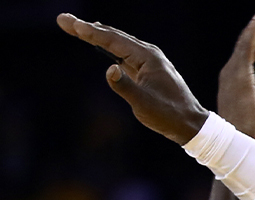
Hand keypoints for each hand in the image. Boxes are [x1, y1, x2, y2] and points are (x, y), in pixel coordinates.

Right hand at [57, 14, 207, 145]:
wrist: (190, 123)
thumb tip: (109, 69)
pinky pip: (124, 52)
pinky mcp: (148, 69)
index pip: (113, 40)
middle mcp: (148, 54)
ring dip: (96, 34)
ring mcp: (149, 60)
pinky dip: (108, 45)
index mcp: (148, 57)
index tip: (70, 23)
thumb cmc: (168, 115)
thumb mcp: (144, 104)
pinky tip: (99, 43)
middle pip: (113, 36)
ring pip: (118, 42)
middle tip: (64, 20)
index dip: (89, 32)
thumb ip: (125, 86)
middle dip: (87, 28)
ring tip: (76, 27)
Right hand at [220, 0, 254, 141]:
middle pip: (250, 39)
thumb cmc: (250, 133)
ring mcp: (234, 70)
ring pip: (248, 36)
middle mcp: (233, 71)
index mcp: (238, 79)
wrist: (239, 144)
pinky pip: (245, 45)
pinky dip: (254, 30)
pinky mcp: (237, 72)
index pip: (253, 52)